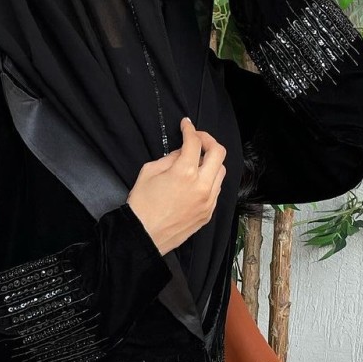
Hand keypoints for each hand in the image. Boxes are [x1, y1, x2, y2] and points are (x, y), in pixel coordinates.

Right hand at [126, 118, 226, 254]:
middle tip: (197, 139)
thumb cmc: (141, 206)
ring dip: (211, 162)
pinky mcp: (208, 213)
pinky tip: (197, 181)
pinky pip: (215, 190)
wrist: (143, 236)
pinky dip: (209, 180)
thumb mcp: (149, 172)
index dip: (190, 129)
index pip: (194, 142)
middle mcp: (202, 186)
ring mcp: (208, 201)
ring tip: (197, 161)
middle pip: (219, 153)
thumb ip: (169, 158)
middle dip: (208, 141)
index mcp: (185, 173)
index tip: (186, 125)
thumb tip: (181, 153)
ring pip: (221, 172)